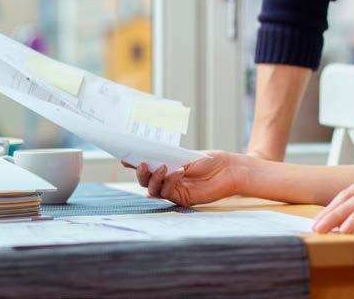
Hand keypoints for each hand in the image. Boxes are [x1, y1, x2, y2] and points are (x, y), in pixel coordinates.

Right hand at [121, 150, 241, 206]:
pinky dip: (170, 181)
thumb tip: (147, 153)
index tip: (124, 158)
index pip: (147, 167)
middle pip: (146, 182)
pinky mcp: (182, 199)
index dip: (134, 164)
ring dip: (155, 178)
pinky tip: (178, 172)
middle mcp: (167, 181)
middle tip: (143, 164)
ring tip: (163, 167)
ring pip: (153, 190)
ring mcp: (174, 191)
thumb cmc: (210, 161)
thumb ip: (167, 158)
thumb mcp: (186, 156)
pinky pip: (169, 193)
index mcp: (167, 168)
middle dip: (141, 174)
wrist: (229, 169)